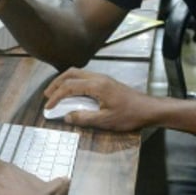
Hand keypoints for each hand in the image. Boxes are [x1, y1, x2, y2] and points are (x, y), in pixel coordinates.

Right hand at [43, 67, 159, 131]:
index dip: (56, 96)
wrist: (148, 109)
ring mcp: (103, 78)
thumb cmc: (130, 115)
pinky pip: (84, 77)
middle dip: (56, 84)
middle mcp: (98, 78)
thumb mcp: (105, 121)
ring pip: (77, 73)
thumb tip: (67, 117)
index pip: (69, 87)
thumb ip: (84, 118)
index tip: (48, 107)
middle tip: (47, 95)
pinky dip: (73, 82)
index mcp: (96, 85)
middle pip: (71, 74)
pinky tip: (72, 92)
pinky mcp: (106, 82)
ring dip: (64, 81)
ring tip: (56, 93)